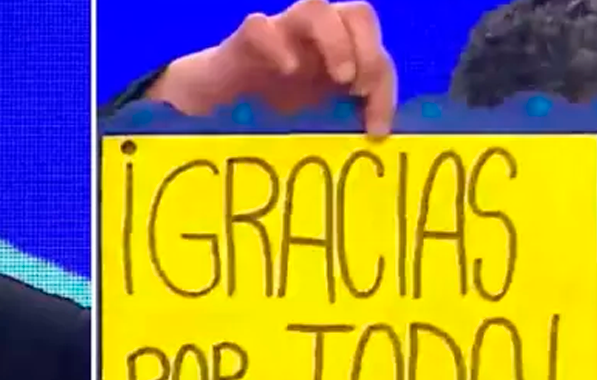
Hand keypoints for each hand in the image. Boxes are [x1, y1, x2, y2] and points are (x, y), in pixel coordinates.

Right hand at [148, 0, 396, 134]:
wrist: (212, 107)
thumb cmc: (268, 115)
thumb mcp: (313, 123)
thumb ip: (342, 125)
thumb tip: (376, 148)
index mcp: (339, 55)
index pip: (378, 56)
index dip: (384, 90)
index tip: (376, 131)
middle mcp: (315, 37)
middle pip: (358, 13)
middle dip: (368, 49)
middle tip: (356, 88)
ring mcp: (281, 33)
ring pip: (316, 7)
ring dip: (334, 39)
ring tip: (338, 76)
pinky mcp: (245, 41)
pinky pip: (259, 26)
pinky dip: (276, 44)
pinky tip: (286, 71)